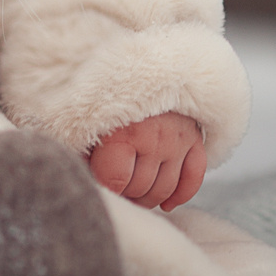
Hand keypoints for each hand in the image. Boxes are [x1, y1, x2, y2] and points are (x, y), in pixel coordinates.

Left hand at [86, 112, 204, 210]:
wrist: (141, 72)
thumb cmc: (107, 103)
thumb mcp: (87, 123)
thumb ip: (82, 151)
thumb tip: (82, 179)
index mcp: (123, 133)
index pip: (116, 182)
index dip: (107, 189)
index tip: (102, 186)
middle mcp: (154, 137)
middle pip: (141, 188)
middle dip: (127, 194)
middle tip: (118, 189)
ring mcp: (177, 140)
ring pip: (165, 188)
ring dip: (149, 198)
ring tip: (135, 193)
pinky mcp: (194, 139)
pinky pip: (194, 178)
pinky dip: (181, 195)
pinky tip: (166, 203)